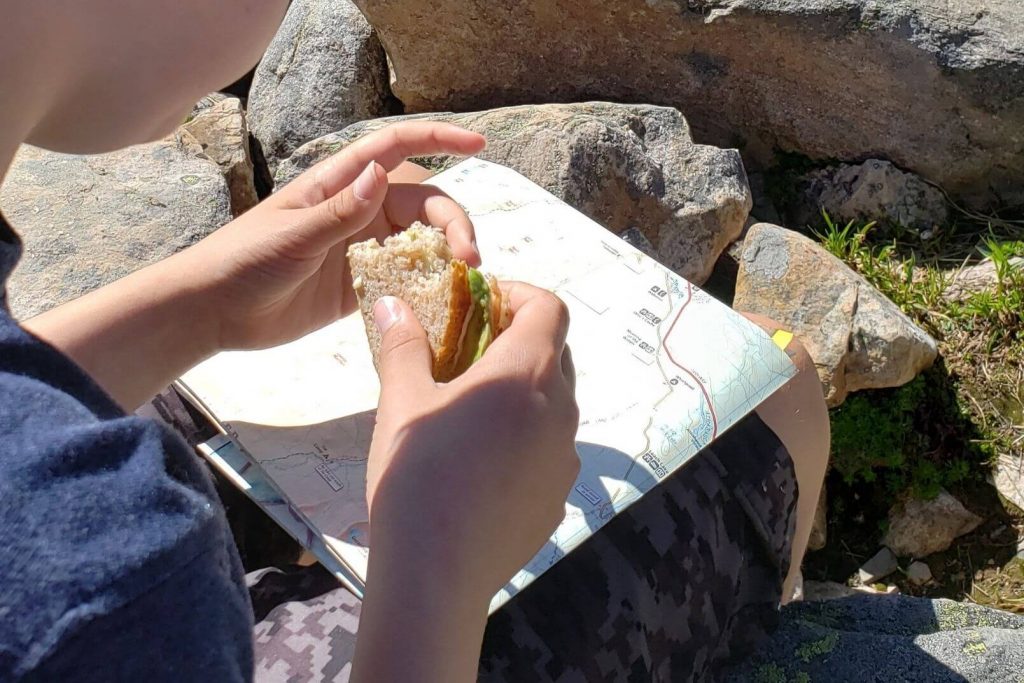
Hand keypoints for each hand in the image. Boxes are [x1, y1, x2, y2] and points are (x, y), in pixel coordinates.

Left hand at [182, 121, 485, 350]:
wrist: (216, 311)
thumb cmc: (243, 260)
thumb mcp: (292, 235)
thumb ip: (338, 211)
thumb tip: (381, 175)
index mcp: (340, 185)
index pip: (396, 149)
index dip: (439, 139)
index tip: (479, 143)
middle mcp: (359, 213)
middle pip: (424, 205)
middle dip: (454, 224)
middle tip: (468, 259)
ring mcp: (363, 251)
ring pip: (421, 244)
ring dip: (447, 258)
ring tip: (463, 282)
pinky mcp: (362, 288)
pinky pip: (405, 282)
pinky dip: (428, 289)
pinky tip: (444, 305)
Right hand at [352, 283, 578, 681]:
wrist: (436, 572)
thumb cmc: (417, 473)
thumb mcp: (402, 401)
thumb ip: (404, 345)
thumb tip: (390, 303)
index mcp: (527, 374)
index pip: (550, 308)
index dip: (519, 295)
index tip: (481, 305)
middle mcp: (561, 410)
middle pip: (556, 354)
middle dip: (519, 342)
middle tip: (469, 354)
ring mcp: (565, 458)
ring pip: (555, 405)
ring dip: (523, 394)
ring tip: (472, 413)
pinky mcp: (559, 497)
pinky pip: (549, 451)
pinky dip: (525, 440)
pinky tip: (482, 465)